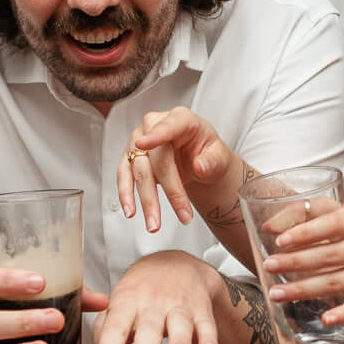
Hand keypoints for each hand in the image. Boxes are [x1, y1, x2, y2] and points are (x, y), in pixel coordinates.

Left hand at [90, 250, 230, 343]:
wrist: (172, 263)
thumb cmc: (138, 295)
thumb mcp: (116, 316)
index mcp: (124, 305)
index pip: (113, 332)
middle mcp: (150, 304)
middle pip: (147, 330)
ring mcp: (177, 305)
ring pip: (179, 324)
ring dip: (180, 341)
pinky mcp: (200, 308)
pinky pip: (206, 322)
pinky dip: (209, 336)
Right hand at [116, 106, 242, 233]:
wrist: (198, 162)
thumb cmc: (208, 154)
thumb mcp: (219, 156)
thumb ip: (212, 160)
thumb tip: (200, 166)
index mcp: (180, 119)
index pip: (168, 126)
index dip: (155, 136)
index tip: (144, 145)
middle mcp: (154, 126)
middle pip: (156, 158)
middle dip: (169, 191)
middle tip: (182, 215)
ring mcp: (139, 141)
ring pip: (137, 171)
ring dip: (145, 200)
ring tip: (154, 224)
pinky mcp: (130, 158)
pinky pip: (124, 177)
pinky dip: (126, 195)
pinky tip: (130, 211)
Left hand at [259, 198, 343, 327]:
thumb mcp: (341, 216)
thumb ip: (306, 213)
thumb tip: (269, 226)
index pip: (336, 221)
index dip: (307, 231)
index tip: (280, 240)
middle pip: (333, 254)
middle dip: (297, 261)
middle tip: (268, 266)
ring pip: (339, 281)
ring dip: (304, 289)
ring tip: (276, 293)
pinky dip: (343, 314)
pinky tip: (324, 319)